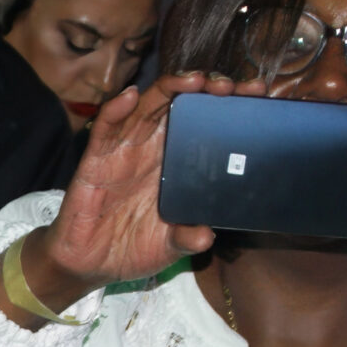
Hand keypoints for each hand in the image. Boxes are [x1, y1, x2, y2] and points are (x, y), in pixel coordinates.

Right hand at [21, 71, 267, 315]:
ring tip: (193, 80)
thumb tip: (205, 238)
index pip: (207, 123)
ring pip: (148, 107)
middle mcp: (153, 149)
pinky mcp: (95, 161)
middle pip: (181, 105)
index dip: (231, 106)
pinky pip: (105, 129)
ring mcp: (124, 152)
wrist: (89, 266)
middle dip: (207, 89)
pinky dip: (115, 110)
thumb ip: (186, 238)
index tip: (257, 96)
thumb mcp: (169, 246)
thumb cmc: (131, 248)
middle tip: (230, 86)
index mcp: (176, 163)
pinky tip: (129, 96)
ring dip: (169, 88)